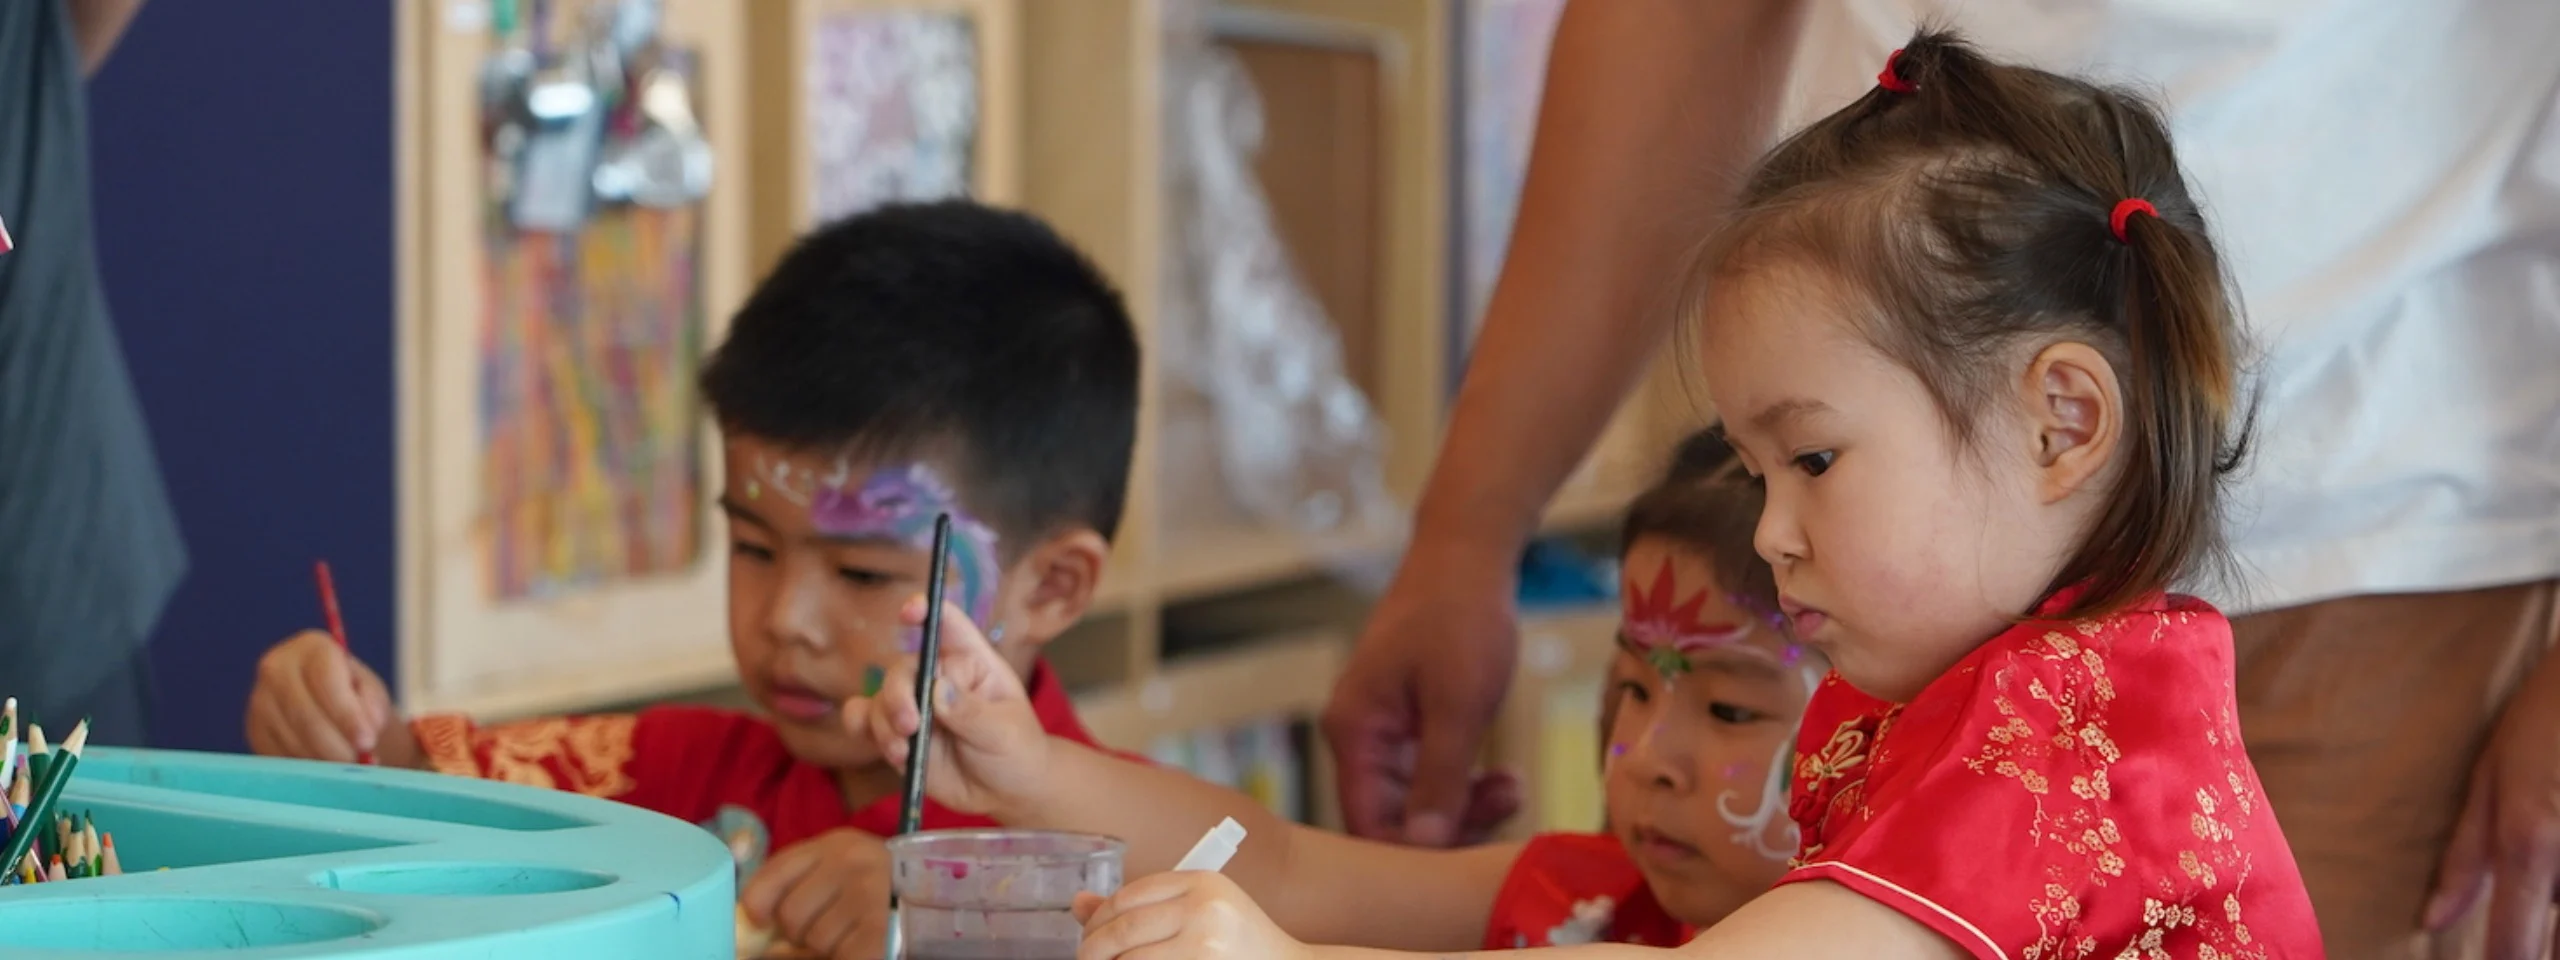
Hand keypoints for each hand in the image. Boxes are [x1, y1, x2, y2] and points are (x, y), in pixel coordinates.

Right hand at [245, 629, 396, 763]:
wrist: (327, 702)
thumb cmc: (354, 694)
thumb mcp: (371, 692)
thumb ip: (371, 707)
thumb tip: (364, 732)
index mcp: (312, 648)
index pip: (326, 681)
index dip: (347, 715)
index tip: (366, 741)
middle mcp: (277, 667)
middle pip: (305, 715)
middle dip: (335, 746)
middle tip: (358, 763)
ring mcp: (259, 698)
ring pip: (291, 739)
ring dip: (322, 760)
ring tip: (346, 765)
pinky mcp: (252, 727)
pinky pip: (277, 755)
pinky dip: (304, 767)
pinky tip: (323, 764)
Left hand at [740, 828, 891, 959]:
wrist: (934, 891)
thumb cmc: (871, 884)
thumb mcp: (834, 865)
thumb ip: (793, 880)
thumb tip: (749, 922)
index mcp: (834, 844)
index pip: (774, 874)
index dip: (757, 903)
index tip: (759, 920)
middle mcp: (852, 863)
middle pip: (790, 914)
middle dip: (797, 931)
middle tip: (819, 927)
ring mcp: (870, 895)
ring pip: (816, 939)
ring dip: (824, 946)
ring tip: (845, 933)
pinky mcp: (882, 929)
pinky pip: (842, 955)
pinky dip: (843, 954)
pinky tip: (854, 945)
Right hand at [850, 596, 1053, 818]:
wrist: (1006, 792)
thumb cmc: (1017, 750)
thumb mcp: (1003, 732)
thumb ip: (971, 712)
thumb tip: (937, 689)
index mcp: (972, 662)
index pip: (948, 625)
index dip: (927, 610)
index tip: (911, 611)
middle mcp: (938, 677)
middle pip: (904, 669)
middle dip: (898, 695)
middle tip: (910, 725)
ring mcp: (915, 705)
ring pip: (880, 698)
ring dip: (884, 723)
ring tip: (904, 752)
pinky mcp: (897, 733)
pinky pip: (864, 720)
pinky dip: (861, 727)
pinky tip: (881, 746)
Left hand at [1073, 871, 1311, 959]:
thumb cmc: (1238, 944)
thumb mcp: (1198, 913)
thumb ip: (1143, 908)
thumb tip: (1077, 905)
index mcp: (1202, 881)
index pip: (1130, 895)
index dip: (1099, 917)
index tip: (1088, 934)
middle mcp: (1204, 907)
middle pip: (1124, 927)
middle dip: (1092, 948)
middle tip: (1083, 959)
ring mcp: (1205, 944)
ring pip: (1130, 959)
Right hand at [1323, 544, 1524, 845]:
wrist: (1466, 556)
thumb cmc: (1460, 618)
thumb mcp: (1460, 704)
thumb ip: (1440, 778)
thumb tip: (1422, 846)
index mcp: (1353, 731)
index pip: (1367, 824)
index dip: (1416, 851)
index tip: (1473, 853)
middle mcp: (1357, 737)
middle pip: (1391, 817)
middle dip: (1452, 824)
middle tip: (1510, 803)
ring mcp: (1382, 731)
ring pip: (1415, 800)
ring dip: (1465, 804)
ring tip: (1514, 786)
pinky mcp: (1407, 724)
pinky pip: (1428, 775)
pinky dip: (1465, 782)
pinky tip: (1503, 776)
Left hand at [2425, 651, 2559, 959]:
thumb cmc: (2546, 717)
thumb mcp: (2493, 777)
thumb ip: (2467, 857)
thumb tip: (2433, 921)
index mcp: (2530, 842)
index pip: (2517, 948)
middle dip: (2539, 947)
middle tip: (2519, 917)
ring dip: (2558, 912)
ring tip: (2537, 872)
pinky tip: (2555, 850)